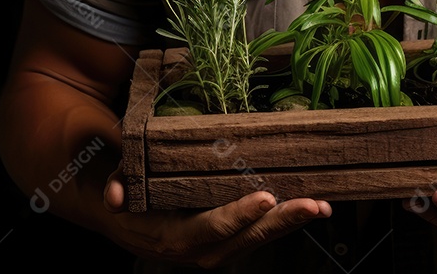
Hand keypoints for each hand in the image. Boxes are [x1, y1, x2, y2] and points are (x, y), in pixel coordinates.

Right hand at [103, 166, 332, 267]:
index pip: (212, 228)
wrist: (129, 223)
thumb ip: (117, 187)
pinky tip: (310, 208)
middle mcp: (201, 250)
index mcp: (175, 236)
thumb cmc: (129, 198)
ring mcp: (219, 249)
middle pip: (247, 238)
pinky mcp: (232, 242)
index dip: (239, 215)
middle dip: (282, 221)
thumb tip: (114, 195)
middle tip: (313, 204)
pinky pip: (261, 234)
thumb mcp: (118, 186)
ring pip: (260, 239)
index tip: (265, 198)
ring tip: (321, 206)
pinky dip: (286, 223)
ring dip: (292, 224)